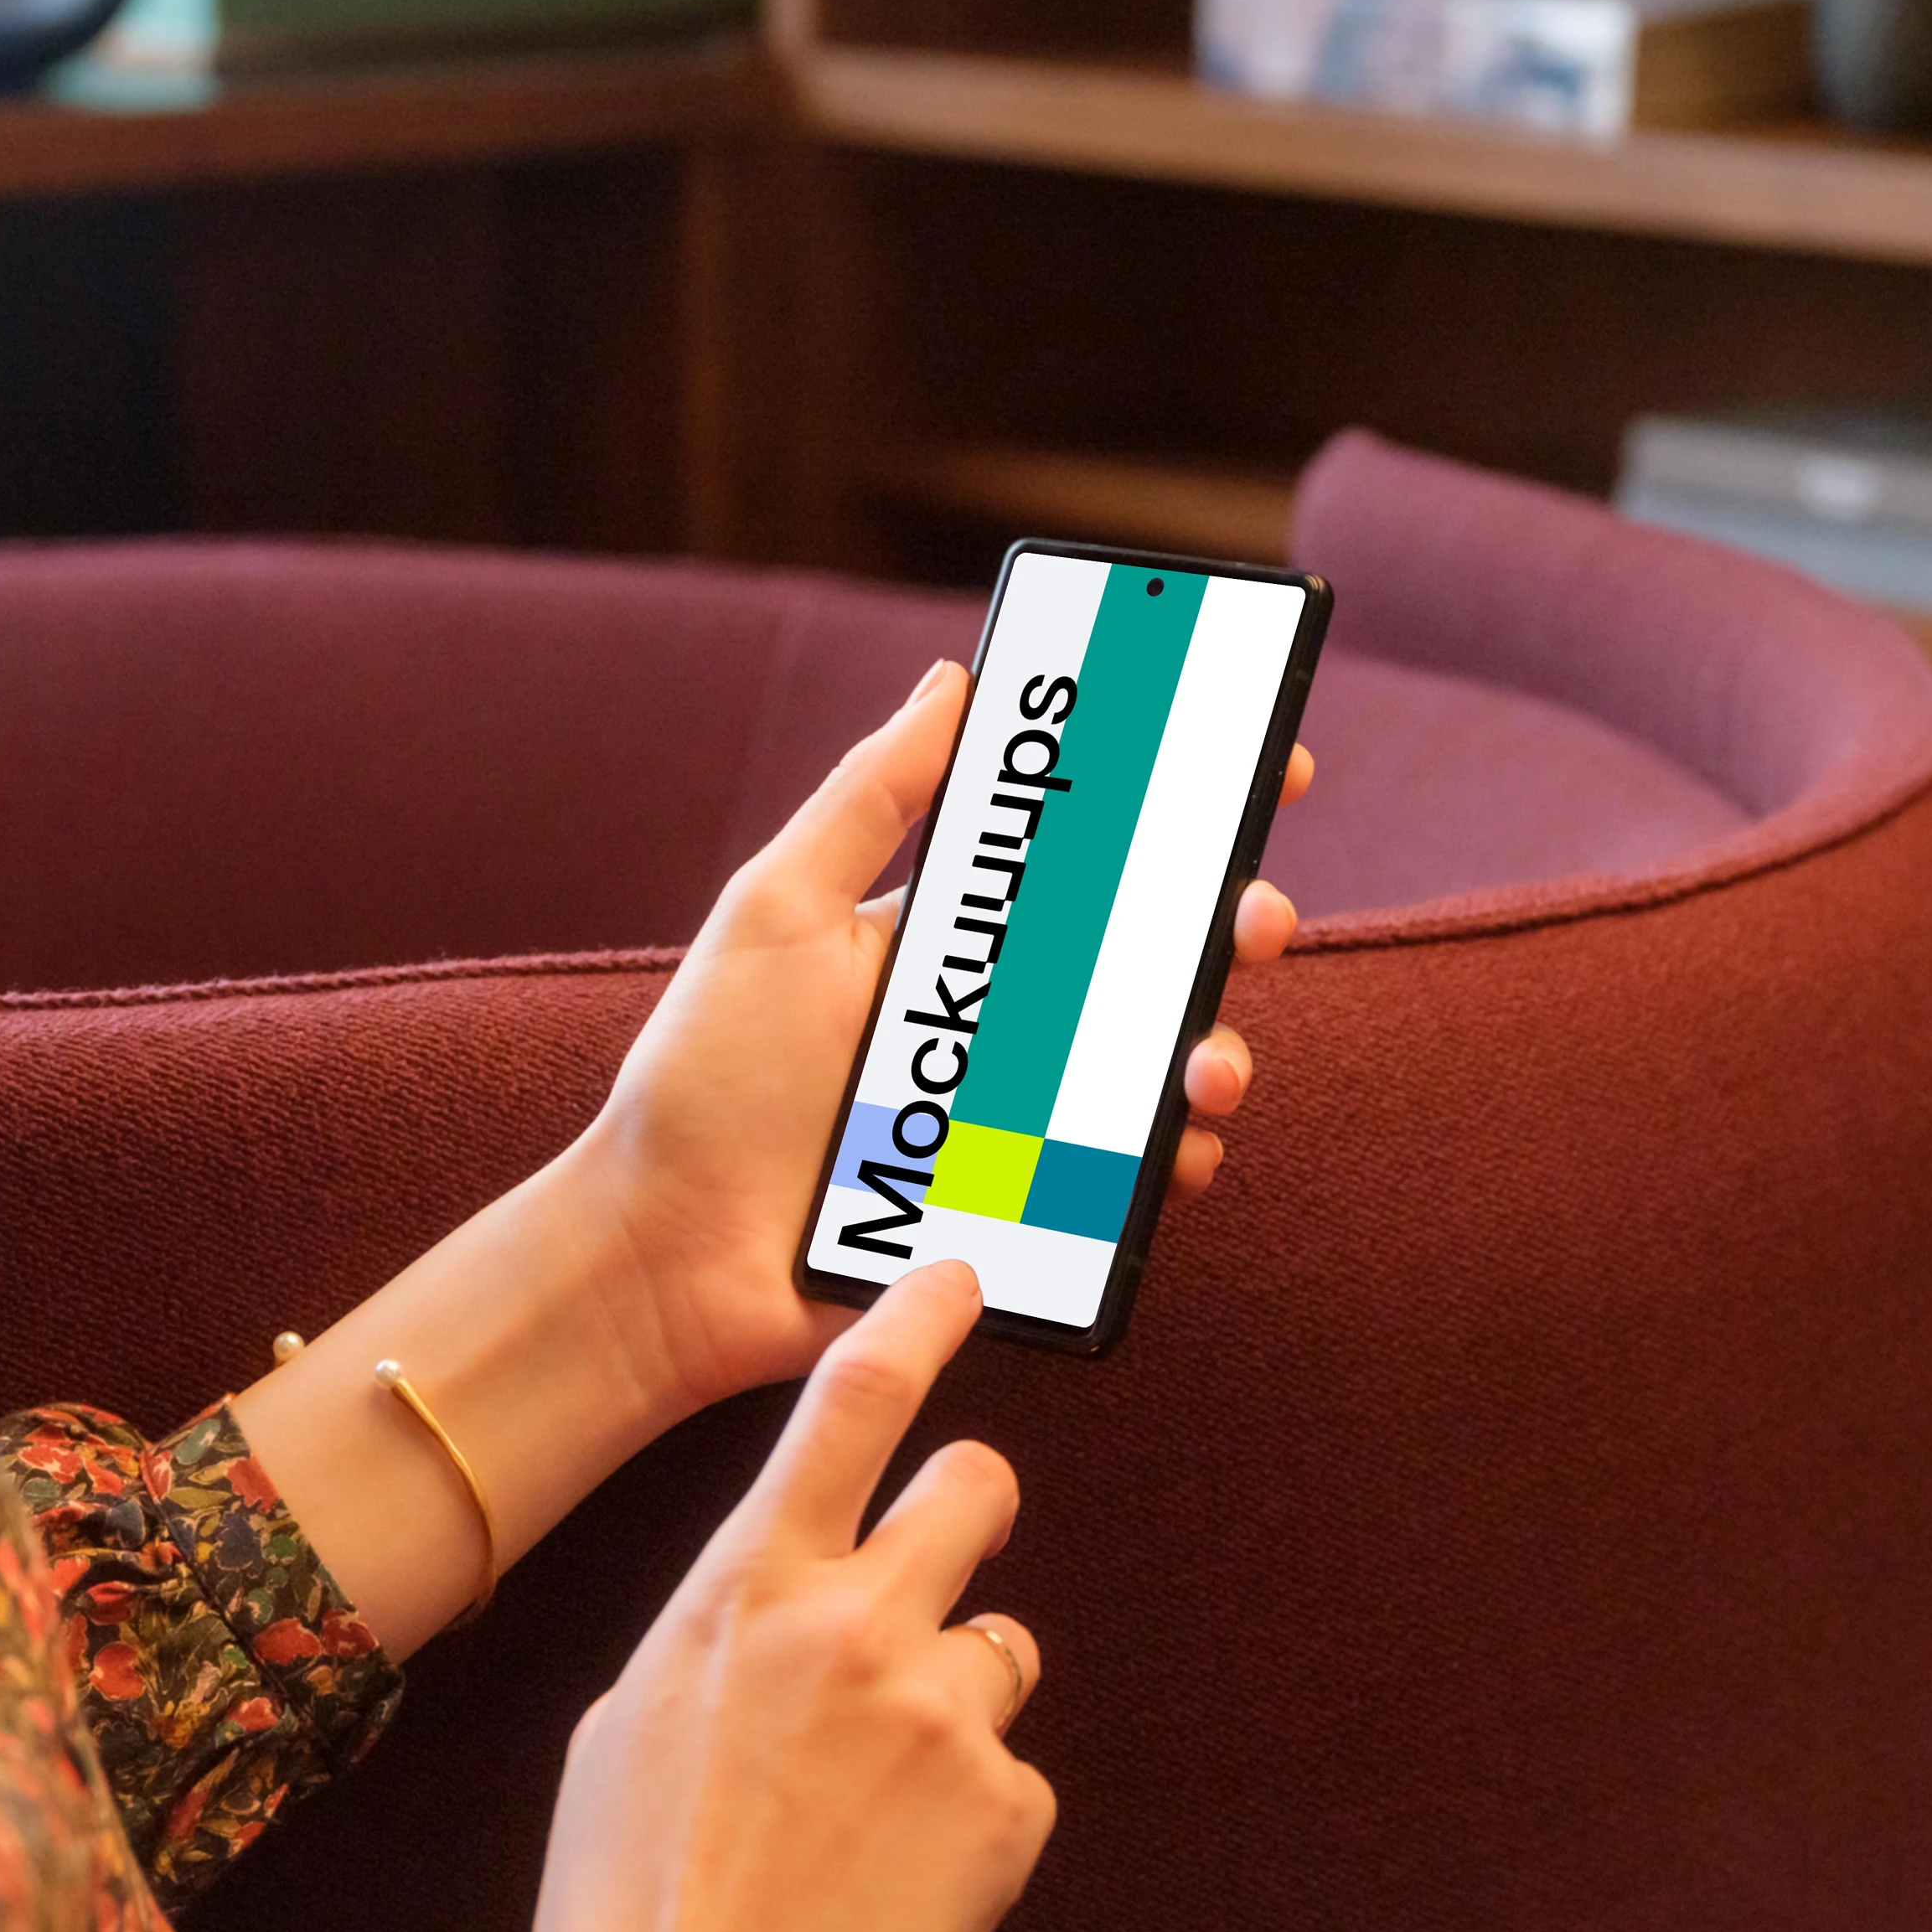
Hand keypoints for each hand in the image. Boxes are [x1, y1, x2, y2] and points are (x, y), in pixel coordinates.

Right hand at [420, 1264, 1042, 1931]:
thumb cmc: (623, 1915)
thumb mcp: (625, 1735)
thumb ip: (719, 1642)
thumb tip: (772, 1610)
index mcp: (738, 1596)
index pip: (847, 1411)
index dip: (914, 1326)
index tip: (959, 1274)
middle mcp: (851, 1626)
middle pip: (975, 1489)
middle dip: (974, 1507)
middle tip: (953, 1560)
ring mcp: (940, 1713)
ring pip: (1000, 1651)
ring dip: (957, 1708)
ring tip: (874, 1817)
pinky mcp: (1006, 1809)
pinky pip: (1012, 1781)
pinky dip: (969, 1828)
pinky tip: (897, 1896)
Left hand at [567, 661, 1312, 1416]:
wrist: (668, 1253)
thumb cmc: (702, 1078)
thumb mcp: (775, 911)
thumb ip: (871, 799)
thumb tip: (955, 678)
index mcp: (957, 935)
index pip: (1090, 853)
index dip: (1183, 809)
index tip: (1262, 767)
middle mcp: (1005, 1019)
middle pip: (1154, 958)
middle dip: (1230, 927)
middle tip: (1249, 922)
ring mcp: (1025, 1116)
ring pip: (1164, 1068)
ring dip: (1214, 1053)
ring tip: (1199, 1067)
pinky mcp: (1031, 1209)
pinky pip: (1134, 1182)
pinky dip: (1174, 1163)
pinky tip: (1176, 1154)